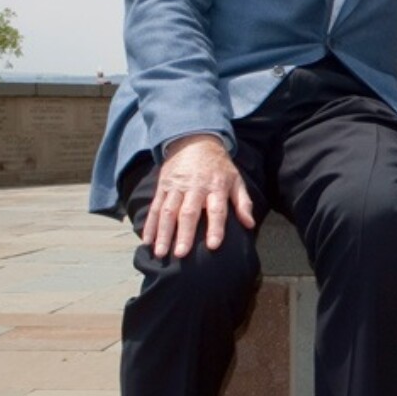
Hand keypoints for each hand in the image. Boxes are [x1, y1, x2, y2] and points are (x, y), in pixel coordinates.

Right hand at [141, 134, 254, 258]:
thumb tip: (250, 225)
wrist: (195, 141)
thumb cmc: (219, 167)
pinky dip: (149, 224)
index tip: (213, 245)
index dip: (216, 228)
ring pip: (168, 211)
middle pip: (189, 213)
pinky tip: (146, 240)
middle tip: (181, 254)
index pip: (217, 210)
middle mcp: (195, 187)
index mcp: (216, 187)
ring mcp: (176, 187)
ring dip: (163, 233)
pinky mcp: (163, 187)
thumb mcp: (236, 180)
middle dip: (184, 234)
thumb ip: (243, 203)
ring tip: (161, 253)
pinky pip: (154, 207)